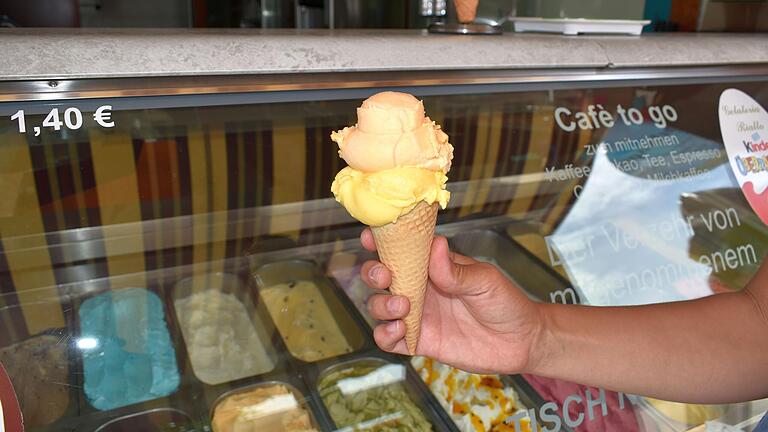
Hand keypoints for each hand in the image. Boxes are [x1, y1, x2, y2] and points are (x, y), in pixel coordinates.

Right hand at [360, 228, 542, 373]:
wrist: (519, 341)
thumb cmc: (505, 302)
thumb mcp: (485, 280)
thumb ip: (456, 270)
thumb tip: (434, 245)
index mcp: (432, 267)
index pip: (400, 250)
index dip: (380, 243)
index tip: (370, 238)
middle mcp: (419, 289)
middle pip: (379, 277)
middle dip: (373, 273)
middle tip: (386, 277)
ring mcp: (417, 315)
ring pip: (379, 306)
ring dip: (381, 305)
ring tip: (403, 308)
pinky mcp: (420, 341)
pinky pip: (389, 339)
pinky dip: (385, 335)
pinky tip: (400, 331)